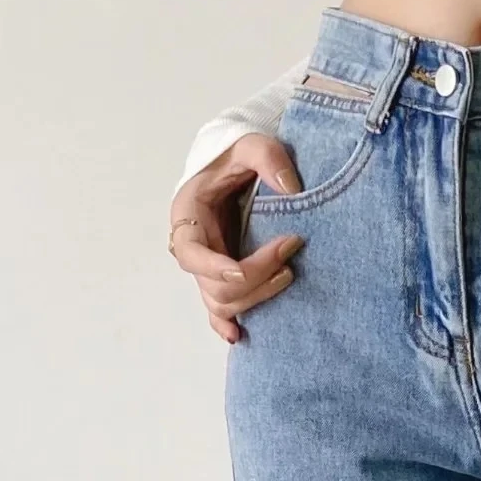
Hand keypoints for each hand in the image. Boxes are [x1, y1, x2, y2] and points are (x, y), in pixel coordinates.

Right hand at [168, 133, 304, 344]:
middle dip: (252, 277)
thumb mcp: (250, 145)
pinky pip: (218, 308)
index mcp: (188, 214)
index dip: (214, 268)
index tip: (242, 270)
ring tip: (287, 276)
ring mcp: (207, 265)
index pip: (191, 253)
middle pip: (212, 284)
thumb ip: (268, 158)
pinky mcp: (220, 276)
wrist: (234, 165)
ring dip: (254, 298)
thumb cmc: (236, 155)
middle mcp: (192, 244)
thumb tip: (293, 189)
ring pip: (220, 301)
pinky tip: (239, 336)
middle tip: (289, 255)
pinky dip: (226, 324)